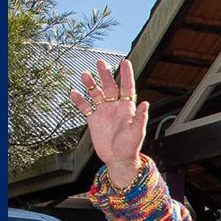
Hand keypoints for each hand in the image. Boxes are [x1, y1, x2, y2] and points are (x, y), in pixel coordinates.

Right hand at [69, 58, 148, 187]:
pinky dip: (79, 100)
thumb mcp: (137, 132)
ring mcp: (104, 112)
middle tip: (100, 62)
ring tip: (85, 75)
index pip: (127, 87)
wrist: (118, 159)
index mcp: (127, 108)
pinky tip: (74, 92)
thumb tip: (146, 103)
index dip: (126, 75)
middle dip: (105, 74)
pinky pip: (85, 107)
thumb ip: (140, 117)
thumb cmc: (130, 146)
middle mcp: (115, 107)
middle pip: (110, 86)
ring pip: (96, 93)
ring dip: (90, 84)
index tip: (125, 62)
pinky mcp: (94, 119)